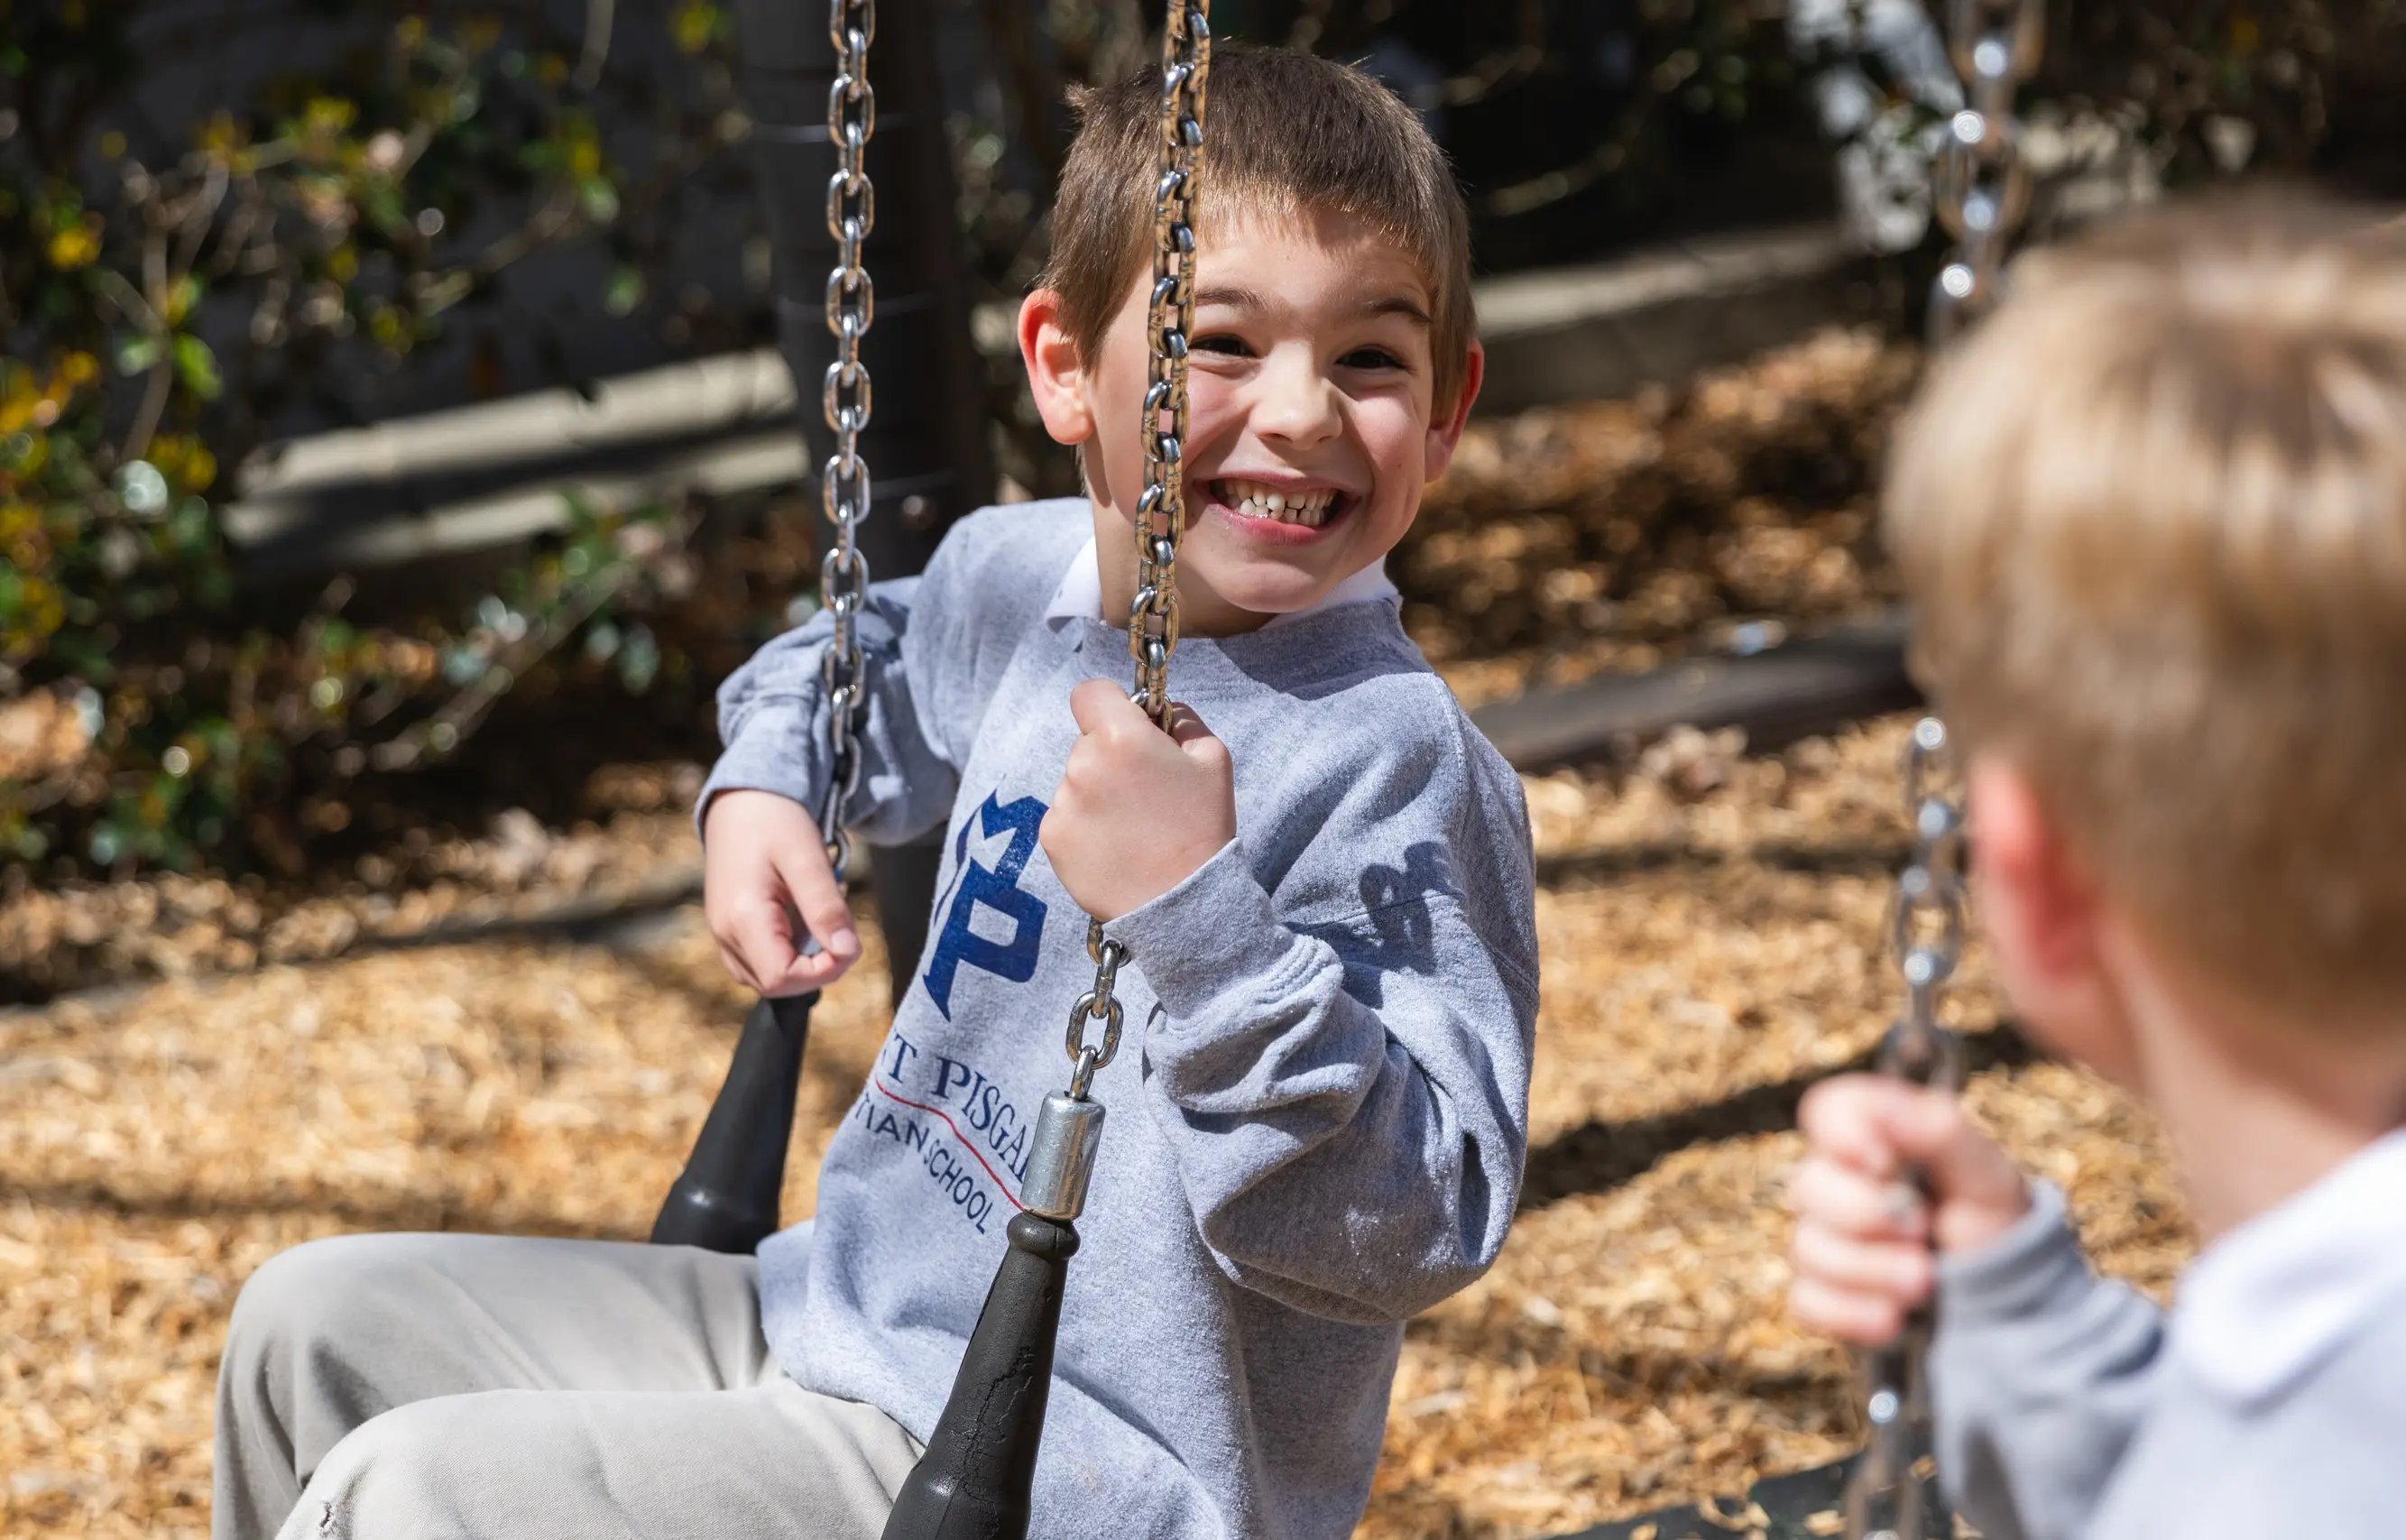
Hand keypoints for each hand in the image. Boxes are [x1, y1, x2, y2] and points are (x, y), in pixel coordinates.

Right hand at [703, 789, 862, 995]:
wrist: (741, 797)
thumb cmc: (774, 819)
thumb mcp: (807, 857)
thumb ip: (825, 907)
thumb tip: (847, 951)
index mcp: (742, 918)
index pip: (782, 977)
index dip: (823, 971)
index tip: (849, 944)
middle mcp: (725, 933)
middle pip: (774, 984)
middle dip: (816, 969)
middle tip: (841, 932)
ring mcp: (723, 933)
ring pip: (766, 977)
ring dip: (803, 962)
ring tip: (821, 921)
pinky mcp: (729, 927)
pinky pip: (759, 960)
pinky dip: (788, 952)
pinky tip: (803, 920)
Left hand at [1042, 679, 1236, 921]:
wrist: (1182, 903)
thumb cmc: (1203, 827)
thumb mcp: (1213, 759)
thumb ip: (1183, 719)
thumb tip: (1159, 708)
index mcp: (1120, 737)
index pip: (1090, 692)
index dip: (1110, 704)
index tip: (1126, 725)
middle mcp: (1082, 765)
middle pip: (1086, 741)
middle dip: (1110, 755)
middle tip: (1145, 790)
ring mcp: (1062, 804)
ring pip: (1075, 780)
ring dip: (1097, 792)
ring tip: (1134, 826)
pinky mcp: (1051, 838)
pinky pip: (1066, 815)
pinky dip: (1085, 825)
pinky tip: (1117, 845)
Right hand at [1786, 1075, 2031, 1345]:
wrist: (2006, 1303)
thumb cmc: (1994, 1224)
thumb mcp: (1986, 1174)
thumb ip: (1939, 1131)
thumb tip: (1886, 1107)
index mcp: (1876, 1138)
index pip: (1826, 1110)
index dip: (1841, 1134)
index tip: (1880, 1163)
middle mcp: (1839, 1183)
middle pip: (1808, 1185)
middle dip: (1867, 1216)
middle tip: (1923, 1235)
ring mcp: (1825, 1239)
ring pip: (1807, 1248)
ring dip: (1870, 1271)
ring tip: (1925, 1284)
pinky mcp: (1822, 1294)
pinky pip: (1806, 1301)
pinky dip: (1851, 1313)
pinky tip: (1893, 1319)